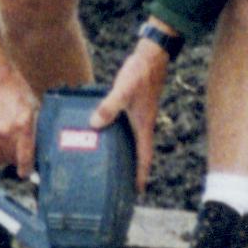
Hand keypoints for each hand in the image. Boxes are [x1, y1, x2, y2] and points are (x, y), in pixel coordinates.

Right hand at [0, 17, 42, 173]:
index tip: (24, 173)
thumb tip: (37, 148)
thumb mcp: (31, 105)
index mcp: (24, 124)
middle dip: (12, 158)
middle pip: (9, 160)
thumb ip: (34, 127)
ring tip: (0, 145)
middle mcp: (6, 131)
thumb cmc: (13, 87)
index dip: (25, 169)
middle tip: (13, 152)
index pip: (25, 158)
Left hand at [90, 36, 170, 192]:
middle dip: (133, 169)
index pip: (144, 157)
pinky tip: (107, 133)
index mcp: (143, 126)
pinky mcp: (135, 107)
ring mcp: (140, 116)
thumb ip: (109, 107)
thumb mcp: (123, 90)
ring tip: (114, 164)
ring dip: (127, 154)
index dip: (141, 175)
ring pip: (133, 141)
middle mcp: (143, 124)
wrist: (152, 55)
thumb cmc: (141, 73)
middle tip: (123, 183)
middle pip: (139, 153)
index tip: (138, 191)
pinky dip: (120, 136)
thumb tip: (95, 123)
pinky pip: (127, 128)